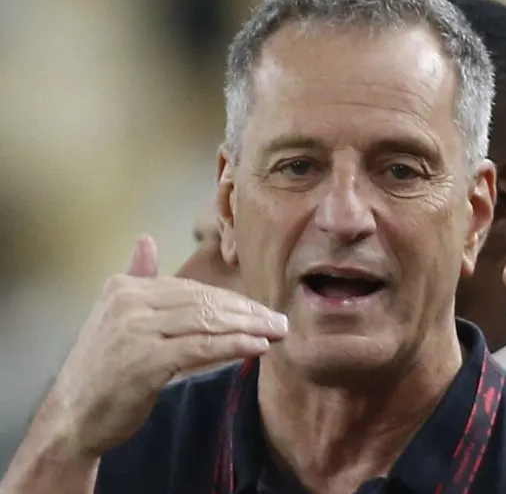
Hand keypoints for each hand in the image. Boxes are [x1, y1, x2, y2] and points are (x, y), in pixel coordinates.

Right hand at [47, 235, 288, 458]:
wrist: (72, 417)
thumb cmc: (101, 370)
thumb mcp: (114, 317)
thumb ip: (137, 278)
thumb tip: (145, 241)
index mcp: (124, 288)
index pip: (192, 289)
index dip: (232, 301)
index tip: (261, 311)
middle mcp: (128, 302)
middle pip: (203, 302)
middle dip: (247, 312)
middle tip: (279, 321)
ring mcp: (136, 330)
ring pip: (206, 321)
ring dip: (249, 327)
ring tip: (277, 332)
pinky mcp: (145, 360)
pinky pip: (201, 347)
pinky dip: (234, 345)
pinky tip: (258, 347)